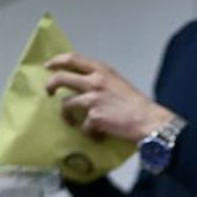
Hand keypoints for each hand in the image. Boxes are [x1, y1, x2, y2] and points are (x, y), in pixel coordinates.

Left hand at [45, 52, 173, 141]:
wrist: (149, 121)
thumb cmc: (136, 105)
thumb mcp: (118, 83)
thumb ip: (101, 81)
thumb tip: (85, 87)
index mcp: (102, 70)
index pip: (73, 59)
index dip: (57, 61)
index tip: (49, 66)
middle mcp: (95, 81)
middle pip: (61, 78)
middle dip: (50, 85)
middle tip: (48, 92)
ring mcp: (93, 99)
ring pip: (66, 104)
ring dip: (66, 115)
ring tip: (72, 123)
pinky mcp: (94, 117)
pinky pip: (83, 126)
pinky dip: (89, 133)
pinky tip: (98, 137)